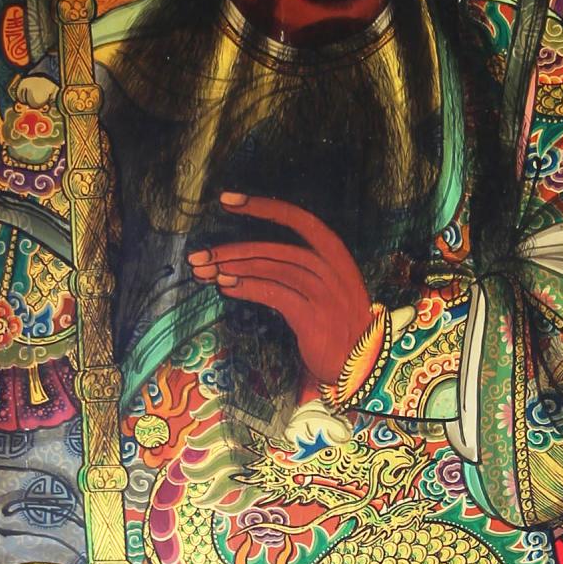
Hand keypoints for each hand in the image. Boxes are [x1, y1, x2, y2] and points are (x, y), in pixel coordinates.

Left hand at [186, 193, 372, 388]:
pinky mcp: (313, 315)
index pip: (297, 218)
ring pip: (270, 269)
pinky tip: (226, 287)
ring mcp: (323, 291)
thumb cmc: (339, 324)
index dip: (261, 207)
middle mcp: (331, 267)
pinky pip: (273, 293)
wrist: (364, 363)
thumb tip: (248, 259)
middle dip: (231, 250)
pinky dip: (246, 288)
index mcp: (335, 253)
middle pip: (274, 247)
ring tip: (205, 274)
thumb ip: (297, 269)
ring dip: (232, 270)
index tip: (227, 200)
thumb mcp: (327, 286)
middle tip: (199, 257)